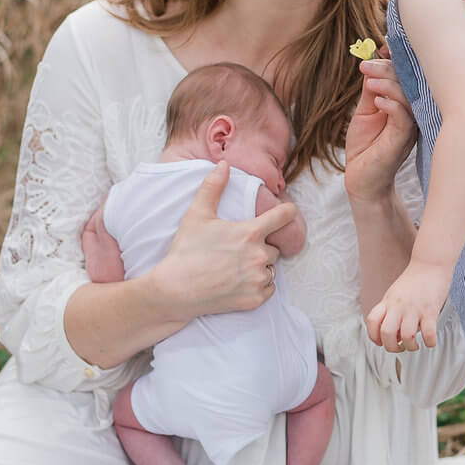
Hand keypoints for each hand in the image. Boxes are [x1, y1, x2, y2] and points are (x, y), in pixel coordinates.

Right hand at [151, 162, 297, 321]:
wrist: (175, 290)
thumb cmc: (186, 251)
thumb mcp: (197, 214)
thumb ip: (213, 187)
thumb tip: (224, 164)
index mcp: (250, 233)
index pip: (282, 217)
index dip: (287, 212)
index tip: (288, 212)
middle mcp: (259, 256)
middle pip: (274, 248)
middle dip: (261, 247)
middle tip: (238, 250)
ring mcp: (257, 279)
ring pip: (271, 269)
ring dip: (260, 267)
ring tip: (236, 267)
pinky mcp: (254, 300)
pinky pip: (268, 289)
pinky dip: (259, 286)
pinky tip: (240, 282)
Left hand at [344, 50, 415, 204]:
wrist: (362, 181)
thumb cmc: (365, 147)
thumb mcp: (366, 111)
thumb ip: (372, 89)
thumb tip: (371, 62)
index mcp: (406, 104)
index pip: (408, 76)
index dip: (397, 60)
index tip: (383, 47)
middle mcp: (413, 113)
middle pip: (409, 82)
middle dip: (387, 68)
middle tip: (365, 65)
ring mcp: (410, 127)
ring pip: (408, 97)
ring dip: (387, 84)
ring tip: (368, 80)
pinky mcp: (403, 140)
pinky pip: (404, 117)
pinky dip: (391, 104)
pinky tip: (377, 101)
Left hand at [366, 259, 450, 350]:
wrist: (431, 263)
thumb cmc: (415, 280)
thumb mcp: (395, 293)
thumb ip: (391, 310)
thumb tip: (394, 334)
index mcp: (388, 301)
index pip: (372, 321)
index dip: (373, 336)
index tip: (381, 342)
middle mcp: (398, 306)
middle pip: (387, 333)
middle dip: (391, 347)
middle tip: (399, 348)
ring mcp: (414, 308)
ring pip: (407, 336)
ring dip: (411, 347)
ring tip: (415, 345)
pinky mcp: (430, 310)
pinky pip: (428, 333)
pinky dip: (430, 342)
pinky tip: (430, 341)